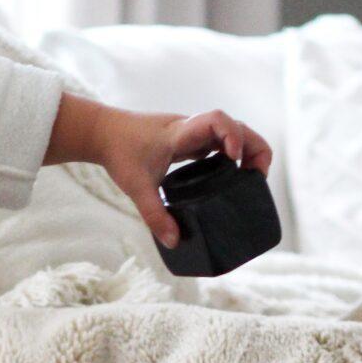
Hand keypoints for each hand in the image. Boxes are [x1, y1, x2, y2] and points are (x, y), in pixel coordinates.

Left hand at [49, 94, 272, 249]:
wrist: (103, 132)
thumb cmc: (119, 153)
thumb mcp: (136, 187)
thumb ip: (154, 216)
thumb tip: (174, 242)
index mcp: (181, 132)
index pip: (216, 120)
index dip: (233, 135)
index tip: (235, 158)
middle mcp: (192, 128)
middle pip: (236, 125)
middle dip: (254, 146)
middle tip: (257, 176)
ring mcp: (193, 132)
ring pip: (231, 132)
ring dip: (247, 149)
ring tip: (252, 178)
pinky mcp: (190, 140)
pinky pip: (219, 142)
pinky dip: (233, 154)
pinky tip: (233, 175)